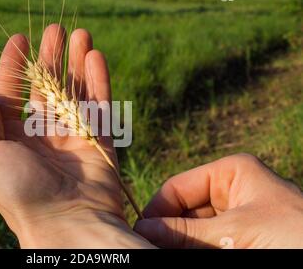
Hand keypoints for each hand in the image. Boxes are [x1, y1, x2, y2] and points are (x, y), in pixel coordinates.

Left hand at [0, 24, 150, 247]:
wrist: (65, 223)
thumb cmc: (18, 191)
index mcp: (12, 138)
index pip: (12, 94)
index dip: (13, 67)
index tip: (19, 40)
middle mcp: (41, 135)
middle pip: (45, 88)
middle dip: (50, 58)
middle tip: (55, 30)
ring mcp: (72, 136)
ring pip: (74, 91)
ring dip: (77, 62)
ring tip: (80, 34)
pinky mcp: (98, 140)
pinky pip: (98, 105)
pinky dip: (98, 81)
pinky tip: (95, 56)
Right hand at [134, 153, 302, 247]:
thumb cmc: (296, 234)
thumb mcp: (236, 231)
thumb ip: (186, 232)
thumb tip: (142, 231)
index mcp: (230, 173)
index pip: (177, 187)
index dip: (157, 210)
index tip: (139, 233)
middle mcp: (230, 192)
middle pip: (183, 211)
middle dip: (167, 230)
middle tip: (149, 248)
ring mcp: (235, 218)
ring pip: (192, 231)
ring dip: (178, 243)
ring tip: (162, 250)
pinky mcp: (239, 240)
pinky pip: (207, 244)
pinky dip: (194, 249)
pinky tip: (180, 253)